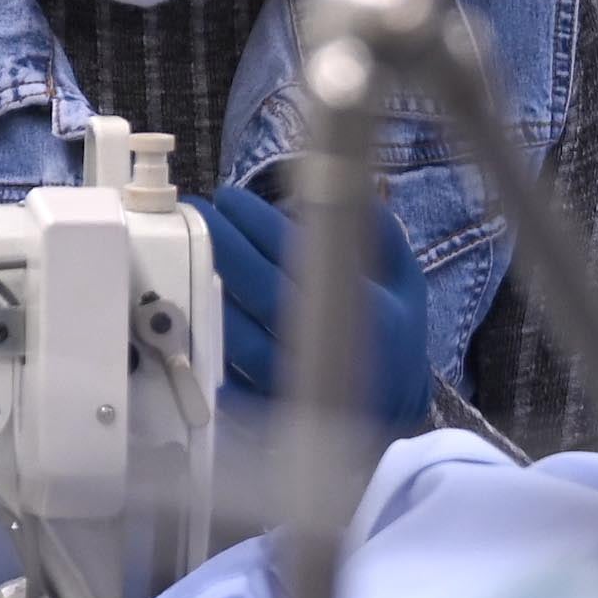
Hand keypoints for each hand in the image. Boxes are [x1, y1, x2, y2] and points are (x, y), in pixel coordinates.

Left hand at [198, 183, 431, 409]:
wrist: (393, 412)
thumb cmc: (394, 334)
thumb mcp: (405, 279)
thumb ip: (377, 229)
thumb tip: (341, 184)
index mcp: (366, 311)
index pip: (301, 255)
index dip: (258, 222)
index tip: (229, 198)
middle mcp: (328, 347)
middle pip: (259, 290)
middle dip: (222, 244)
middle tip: (199, 212)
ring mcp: (294, 382)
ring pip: (236, 333)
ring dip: (208, 289)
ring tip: (192, 251)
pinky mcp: (269, 408)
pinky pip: (227, 371)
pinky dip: (208, 337)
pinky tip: (195, 303)